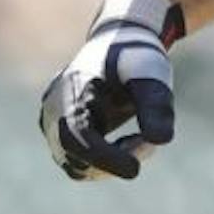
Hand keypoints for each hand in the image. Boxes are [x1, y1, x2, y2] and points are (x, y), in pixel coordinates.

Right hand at [38, 0, 182, 179]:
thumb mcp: (153, 74)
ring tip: (143, 138)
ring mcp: (53, 125)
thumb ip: (157, 105)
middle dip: (116, 160)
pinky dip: (107, 159)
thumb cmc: (136, 57)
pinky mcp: (62, 135)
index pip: (77, 137)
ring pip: (78, 165)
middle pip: (76, 158)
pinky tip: (131, 139)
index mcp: (70, 91)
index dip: (104, 159)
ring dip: (112, 162)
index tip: (135, 170)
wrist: (120, 42)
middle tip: (150, 143)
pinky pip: (81, 161)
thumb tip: (161, 141)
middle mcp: (53, 111)